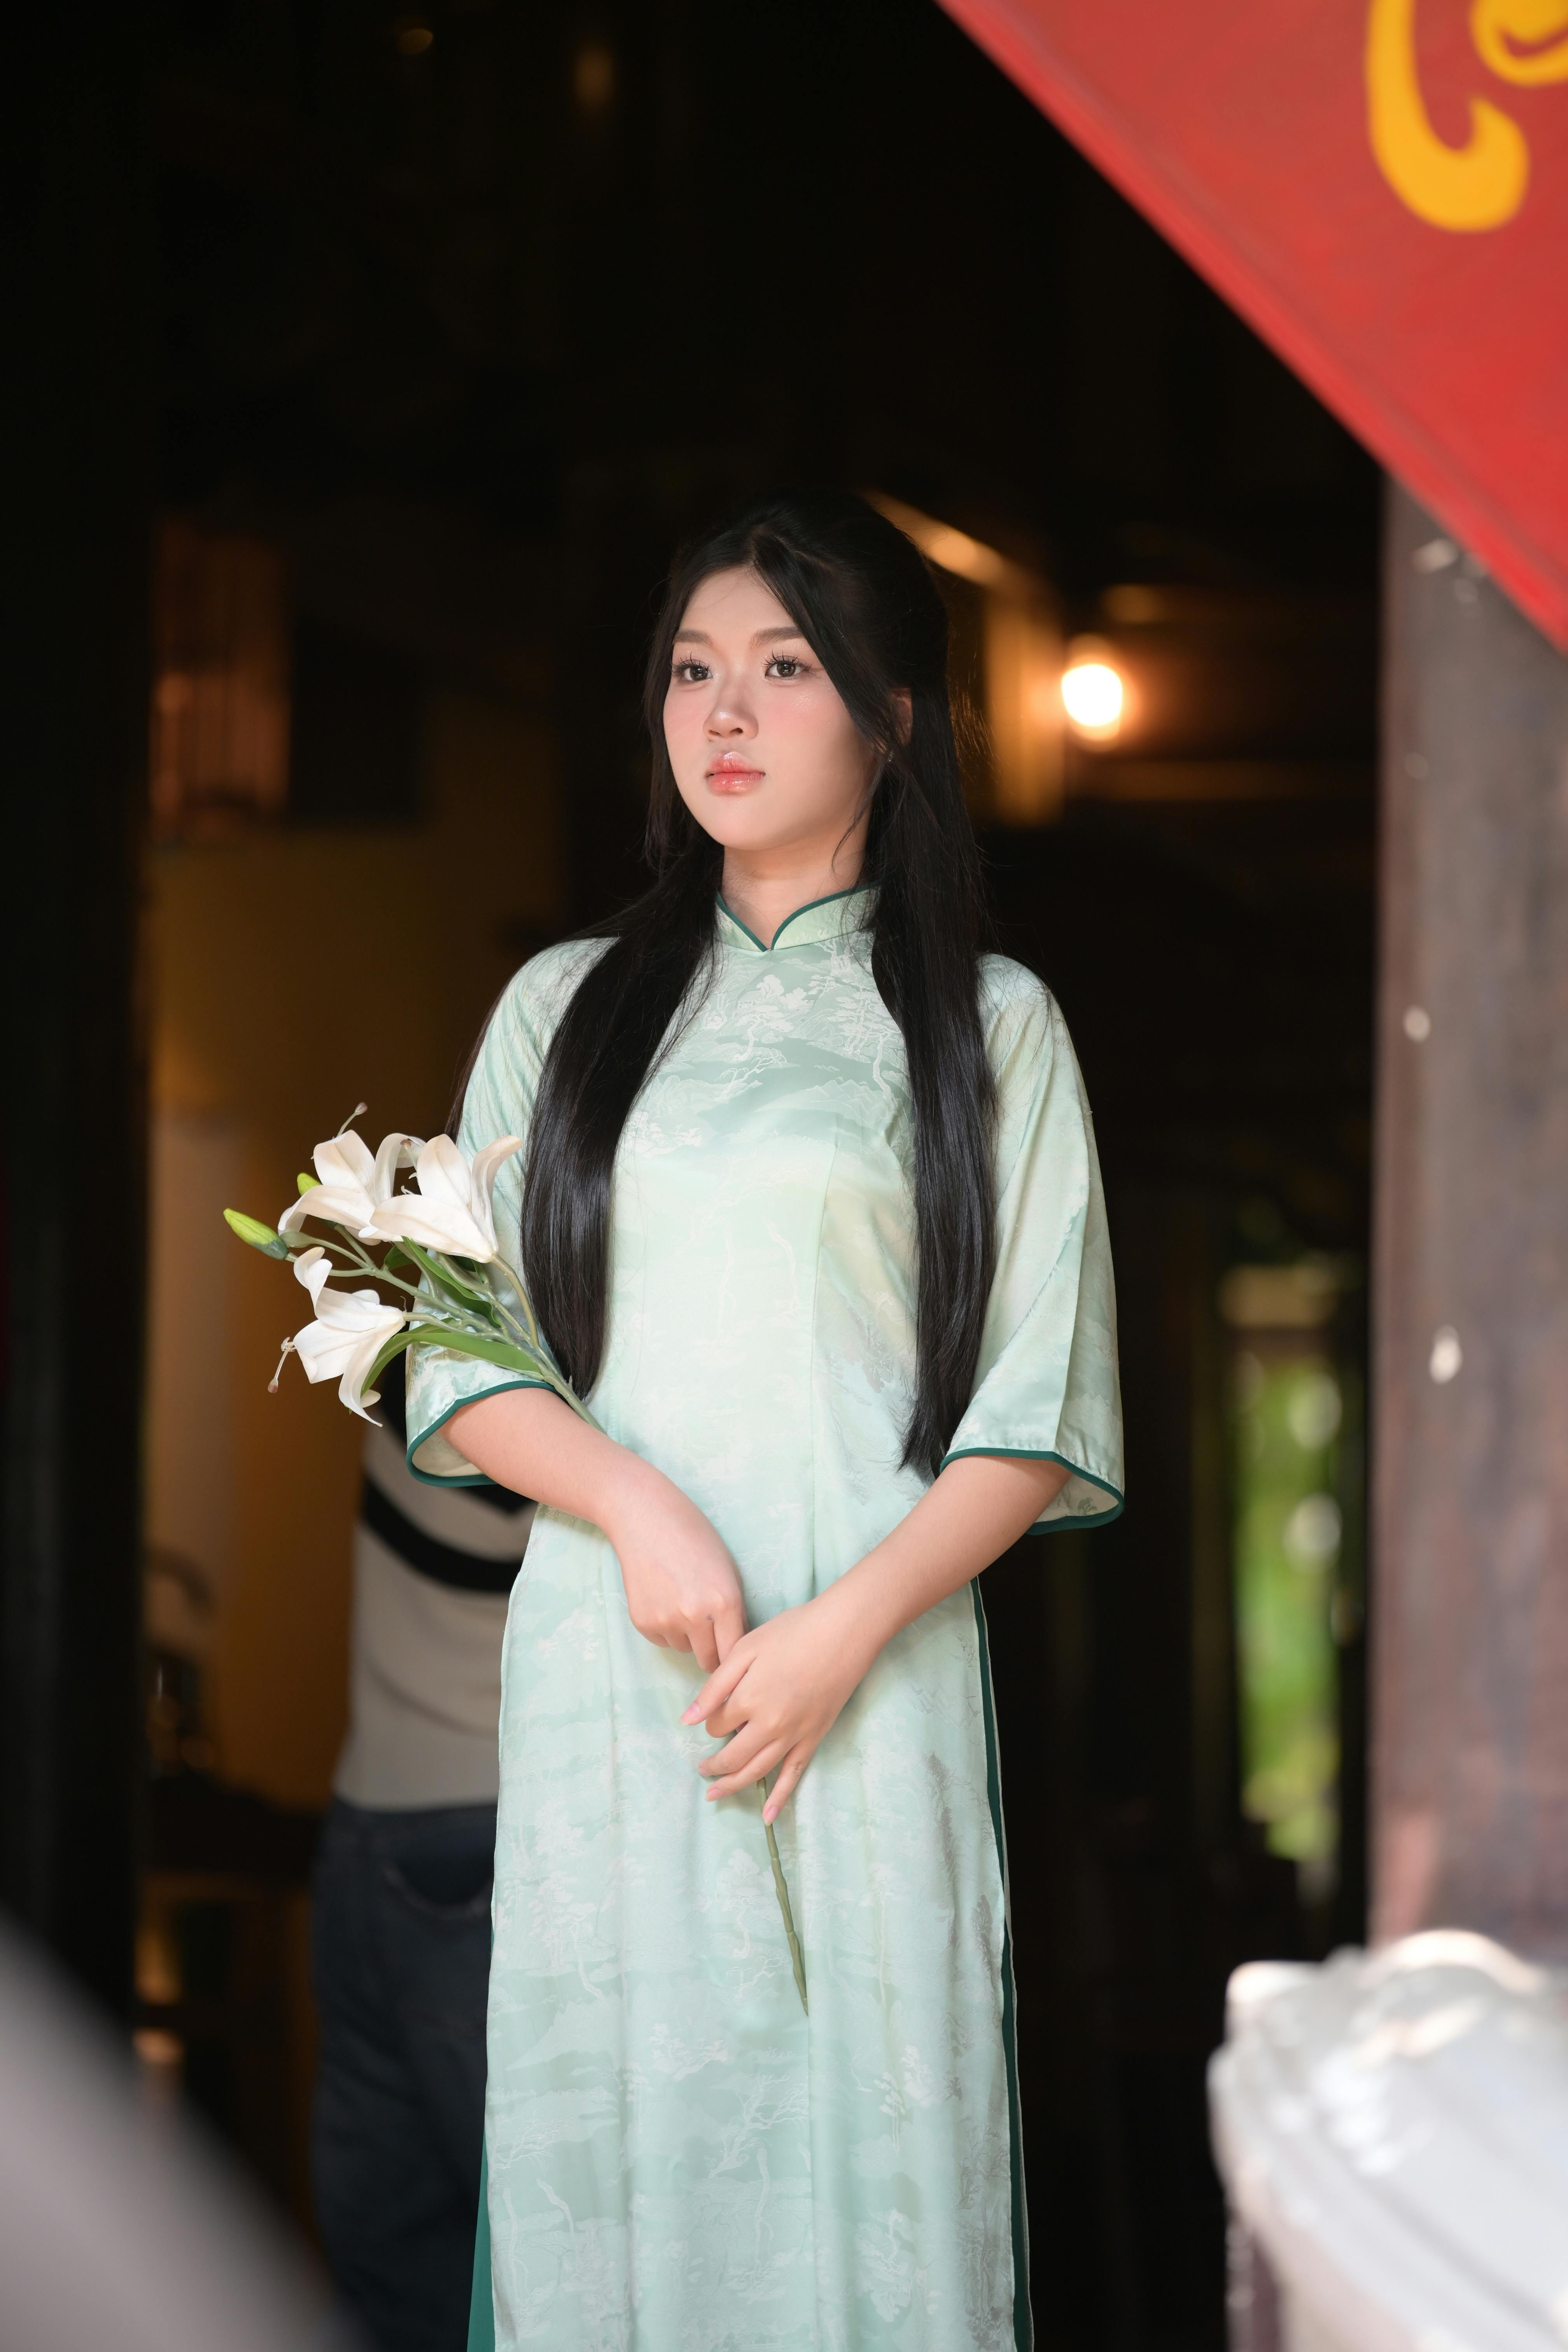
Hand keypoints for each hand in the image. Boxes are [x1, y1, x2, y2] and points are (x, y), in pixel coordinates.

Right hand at [605, 1462, 746, 1672]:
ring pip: (684, 1648)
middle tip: (709, 1633)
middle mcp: (695, 1616)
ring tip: (681, 1600)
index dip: (734, 1656)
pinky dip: (665, 1627)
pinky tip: (663, 1597)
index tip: (732, 1655)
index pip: (734, 1653)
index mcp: (724, 1601)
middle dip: (711, 1651)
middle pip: (708, 1660)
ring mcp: (666, 1621)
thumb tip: (735, 1644)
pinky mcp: (642, 1622)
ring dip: (687, 1636)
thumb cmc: (694, 1536)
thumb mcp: (727, 1569)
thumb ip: (734, 1609)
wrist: (644, 1517)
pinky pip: (662, 1639)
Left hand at [681, 1589, 871, 1822]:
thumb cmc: (792, 1632)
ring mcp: (793, 1735)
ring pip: (757, 1771)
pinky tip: (768, 1816)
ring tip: (715, 1794)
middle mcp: (769, 1725)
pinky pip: (793, 1775)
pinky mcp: (814, 1738)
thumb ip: (715, 1686)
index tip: (712, 1716)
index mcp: (748, 1700)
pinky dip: (779, 1797)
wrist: (843, 1632)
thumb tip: (688, 1719)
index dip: (709, 1723)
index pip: (716, 1725)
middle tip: (702, 1770)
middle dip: (713, 1766)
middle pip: (732, 1756)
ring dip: (734, 1786)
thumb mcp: (746, 1648)